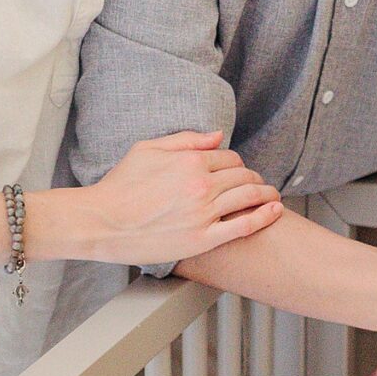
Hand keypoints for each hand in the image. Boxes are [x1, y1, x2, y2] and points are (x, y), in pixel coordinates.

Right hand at [84, 131, 281, 265]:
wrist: (101, 222)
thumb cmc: (119, 186)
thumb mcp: (147, 149)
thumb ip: (185, 139)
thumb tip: (217, 136)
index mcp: (189, 161)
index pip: (229, 157)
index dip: (235, 163)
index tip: (235, 171)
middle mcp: (201, 185)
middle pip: (243, 176)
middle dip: (252, 178)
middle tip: (256, 184)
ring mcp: (203, 213)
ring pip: (249, 196)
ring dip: (265, 193)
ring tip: (271, 196)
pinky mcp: (202, 239)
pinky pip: (244, 226)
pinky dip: (264, 216)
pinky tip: (275, 211)